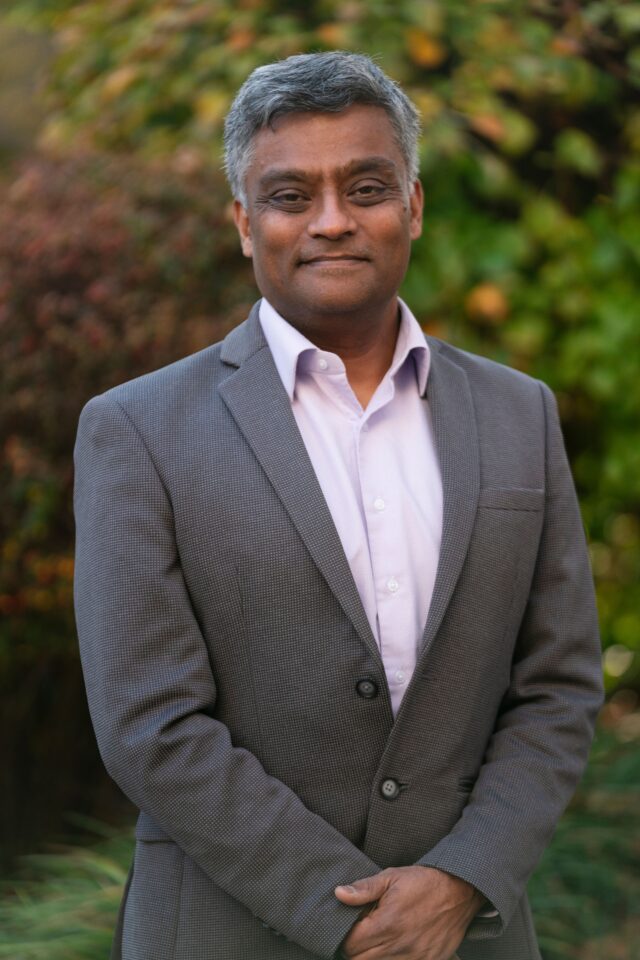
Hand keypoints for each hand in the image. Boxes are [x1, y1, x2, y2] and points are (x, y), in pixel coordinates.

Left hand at [335, 865, 483, 958]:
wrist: (460, 891)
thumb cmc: (424, 882)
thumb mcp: (392, 877)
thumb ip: (364, 888)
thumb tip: (339, 894)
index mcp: (387, 924)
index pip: (351, 945)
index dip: (346, 936)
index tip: (353, 925)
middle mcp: (400, 946)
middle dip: (356, 948)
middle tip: (363, 932)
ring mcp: (415, 958)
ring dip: (373, 956)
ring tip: (380, 938)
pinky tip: (396, 946)